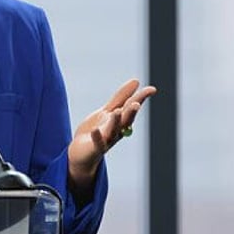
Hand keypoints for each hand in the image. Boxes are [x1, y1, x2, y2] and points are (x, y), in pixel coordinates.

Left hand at [67, 78, 155, 194]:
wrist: (81, 152)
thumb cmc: (96, 130)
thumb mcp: (107, 111)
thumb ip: (120, 97)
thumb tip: (137, 81)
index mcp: (121, 121)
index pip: (132, 108)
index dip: (141, 99)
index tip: (152, 89)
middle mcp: (117, 131)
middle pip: (125, 121)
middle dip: (130, 113)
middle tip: (135, 104)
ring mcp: (107, 140)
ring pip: (113, 131)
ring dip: (115, 122)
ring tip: (116, 112)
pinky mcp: (95, 148)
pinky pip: (98, 143)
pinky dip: (97, 137)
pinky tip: (95, 130)